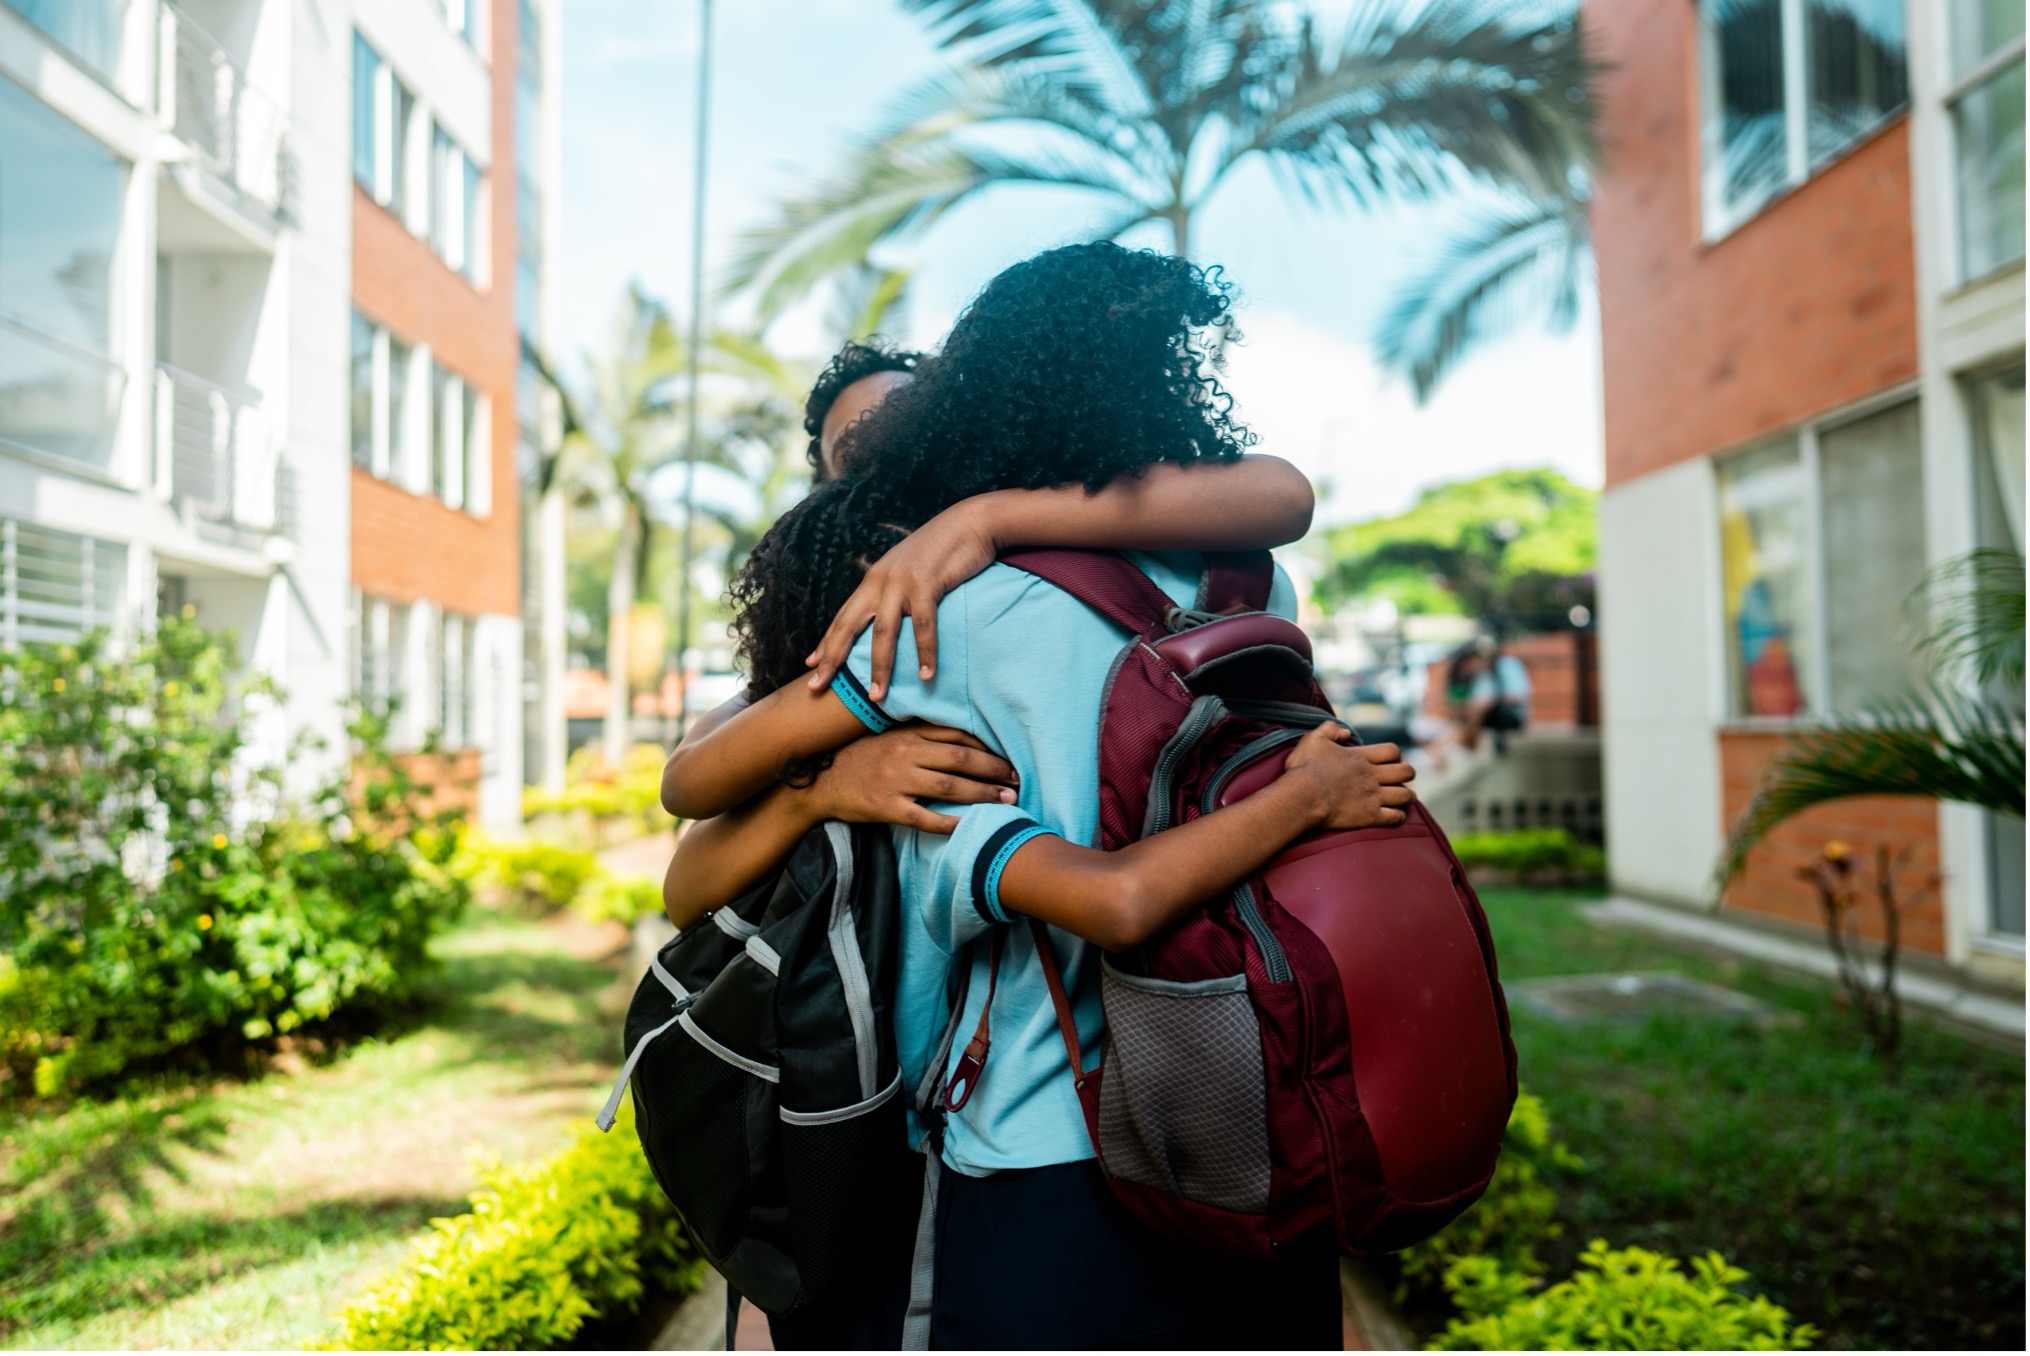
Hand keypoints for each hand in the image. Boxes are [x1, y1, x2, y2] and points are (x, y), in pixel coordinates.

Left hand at [804, 500, 996, 700]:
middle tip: (818, 687)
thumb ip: (897, 592)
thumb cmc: (942, 551)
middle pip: (849, 626)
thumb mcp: (910, 571)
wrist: (969, 522)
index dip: (826, 642)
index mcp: (874, 580)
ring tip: (875, 697)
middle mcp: (881, 581)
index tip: (810, 665)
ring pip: (884, 631)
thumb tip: (894, 619)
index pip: (843, 616)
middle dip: (833, 658)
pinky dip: (925, 652)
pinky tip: (926, 675)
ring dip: (880, 667)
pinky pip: (923, 624)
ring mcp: (902, 581)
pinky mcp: (927, 582)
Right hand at [804, 723, 1018, 834]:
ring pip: (949, 787)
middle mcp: (905, 752)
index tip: (1009, 759)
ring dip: (982, 794)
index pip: (957, 735)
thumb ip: (922, 735)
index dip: (988, 748)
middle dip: (994, 770)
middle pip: (960, 759)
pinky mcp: (885, 806)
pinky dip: (949, 822)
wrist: (821, 781)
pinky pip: (924, 817)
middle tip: (1017, 781)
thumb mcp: (890, 736)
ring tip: (1006, 801)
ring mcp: (895, 780)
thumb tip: (967, 740)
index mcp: (908, 732)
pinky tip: (969, 826)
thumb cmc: (861, 757)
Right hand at [1280, 724, 1416, 830]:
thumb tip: (1344, 730)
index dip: (1395, 755)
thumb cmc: (1304, 769)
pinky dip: (1399, 816)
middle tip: (1402, 778)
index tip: (1390, 760)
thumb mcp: (1312, 739)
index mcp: (1360, 757)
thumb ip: (1329, 729)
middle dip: (1407, 774)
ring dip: (1408, 796)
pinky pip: (1395, 817)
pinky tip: (1395, 815)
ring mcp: (1373, 797)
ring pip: (1405, 795)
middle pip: (1405, 772)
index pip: (1392, 751)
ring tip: (1406, 798)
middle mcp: (1372, 775)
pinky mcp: (1370, 816)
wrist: (1301, 798)